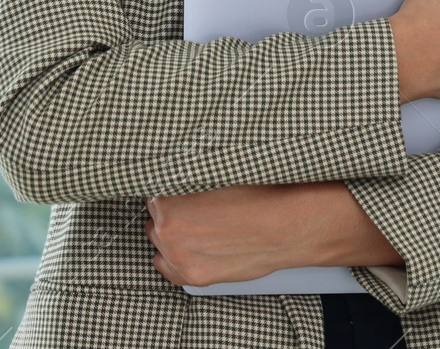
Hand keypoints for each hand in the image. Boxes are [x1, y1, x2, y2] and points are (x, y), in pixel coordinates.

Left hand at [145, 183, 400, 286]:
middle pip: (153, 215)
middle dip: (170, 210)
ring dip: (171, 233)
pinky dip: (174, 258)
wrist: (288, 226)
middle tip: (194, 205)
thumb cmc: (259, 193)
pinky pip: (165, 267)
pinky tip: (191, 247)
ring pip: (158, 240)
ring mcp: (177, 254)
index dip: (167, 186)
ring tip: (198, 226)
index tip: (178, 186)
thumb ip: (188, 169)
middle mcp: (166, 226)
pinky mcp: (191, 275)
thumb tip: (175, 164)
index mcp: (168, 194)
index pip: (152, 187)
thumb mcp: (218, 167)